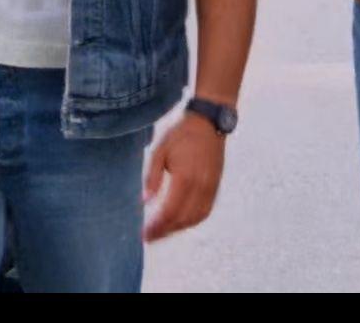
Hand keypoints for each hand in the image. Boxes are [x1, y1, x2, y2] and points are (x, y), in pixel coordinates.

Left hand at [142, 113, 224, 241]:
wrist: (208, 123)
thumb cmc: (180, 135)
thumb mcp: (159, 151)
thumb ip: (152, 177)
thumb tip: (146, 202)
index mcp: (185, 177)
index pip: (170, 212)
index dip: (157, 226)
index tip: (144, 234)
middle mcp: (201, 186)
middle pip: (182, 219)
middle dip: (164, 231)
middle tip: (149, 237)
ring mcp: (211, 188)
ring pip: (195, 219)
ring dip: (178, 228)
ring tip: (162, 232)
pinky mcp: (216, 187)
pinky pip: (204, 211)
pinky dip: (191, 221)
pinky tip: (179, 222)